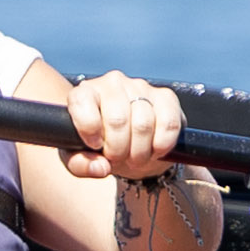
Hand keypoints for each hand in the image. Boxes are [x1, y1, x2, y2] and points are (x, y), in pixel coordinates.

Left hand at [55, 70, 187, 186]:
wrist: (128, 144)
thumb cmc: (99, 147)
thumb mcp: (81, 158)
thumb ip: (81, 165)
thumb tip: (101, 168)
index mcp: (86, 92)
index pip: (82, 102)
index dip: (89, 130)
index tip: (96, 146)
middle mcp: (112, 83)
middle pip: (117, 119)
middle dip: (118, 150)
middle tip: (118, 159)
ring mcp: (141, 87)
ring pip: (143, 124)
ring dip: (140, 152)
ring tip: (135, 158)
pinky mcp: (166, 96)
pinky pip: (168, 124)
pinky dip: (162, 145)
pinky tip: (154, 150)